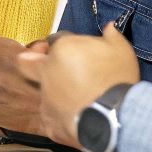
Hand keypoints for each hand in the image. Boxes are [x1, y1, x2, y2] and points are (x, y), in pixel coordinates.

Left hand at [16, 25, 139, 147]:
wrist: (118, 118)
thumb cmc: (118, 79)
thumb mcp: (121, 50)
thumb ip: (110, 35)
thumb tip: (108, 27)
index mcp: (61, 50)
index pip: (53, 41)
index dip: (63, 45)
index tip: (76, 52)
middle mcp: (47, 73)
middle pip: (31, 64)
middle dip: (38, 64)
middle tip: (60, 71)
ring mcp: (46, 100)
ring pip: (45, 93)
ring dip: (57, 93)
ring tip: (80, 99)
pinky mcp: (50, 124)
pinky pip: (53, 117)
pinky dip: (63, 116)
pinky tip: (79, 117)